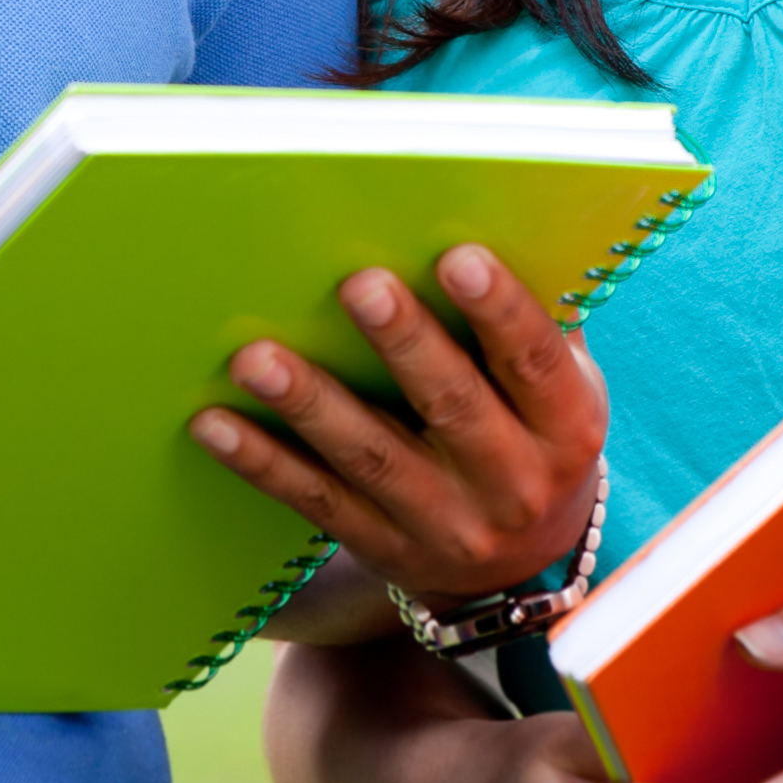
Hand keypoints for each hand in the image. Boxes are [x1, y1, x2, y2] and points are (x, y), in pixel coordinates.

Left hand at [193, 245, 613, 607]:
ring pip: (371, 459)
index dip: (500, 310)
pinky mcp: (385, 549)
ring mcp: (447, 526)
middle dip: (404, 344)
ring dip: (310, 404)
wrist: (519, 563)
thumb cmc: (531, 434)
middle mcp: (514, 485)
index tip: (458, 256)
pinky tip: (216, 424)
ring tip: (255, 358)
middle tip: (356, 284)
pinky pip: (317, 502)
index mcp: (566, 428)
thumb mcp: (560, 388)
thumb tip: (484, 219)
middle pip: (453, 407)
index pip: (534, 363)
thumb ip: (533, 322)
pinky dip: (264, 462)